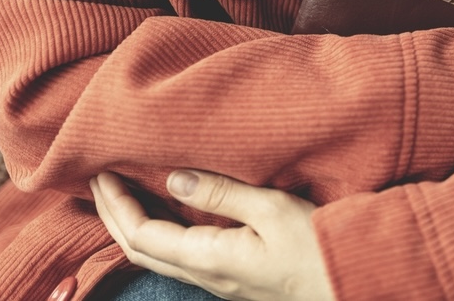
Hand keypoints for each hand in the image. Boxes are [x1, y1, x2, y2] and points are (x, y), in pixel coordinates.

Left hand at [91, 170, 335, 300]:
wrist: (353, 282)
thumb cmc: (319, 246)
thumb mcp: (272, 210)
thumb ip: (221, 194)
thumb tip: (173, 178)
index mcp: (210, 258)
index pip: (142, 235)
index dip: (116, 205)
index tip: (101, 172)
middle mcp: (207, 275)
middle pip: (141, 250)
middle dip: (113, 215)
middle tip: (100, 180)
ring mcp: (221, 280)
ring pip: (160, 255)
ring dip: (134, 224)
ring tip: (126, 193)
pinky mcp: (235, 276)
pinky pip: (182, 255)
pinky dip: (162, 231)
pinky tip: (172, 213)